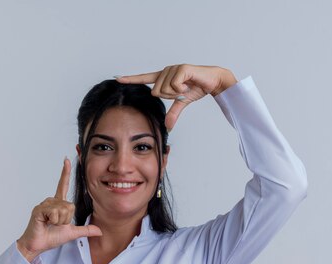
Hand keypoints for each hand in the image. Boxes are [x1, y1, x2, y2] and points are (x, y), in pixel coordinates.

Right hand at [17, 157, 102, 262]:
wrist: (38, 245)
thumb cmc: (51, 237)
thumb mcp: (72, 233)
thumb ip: (85, 230)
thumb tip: (99, 231)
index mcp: (59, 204)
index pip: (63, 185)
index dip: (65, 173)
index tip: (66, 160)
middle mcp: (52, 201)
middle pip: (70, 206)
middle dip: (66, 219)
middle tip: (56, 224)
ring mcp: (45, 204)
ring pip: (63, 209)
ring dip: (60, 221)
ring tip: (50, 224)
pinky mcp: (39, 209)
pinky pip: (55, 213)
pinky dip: (54, 221)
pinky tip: (46, 223)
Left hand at [115, 64, 236, 130]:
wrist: (213, 81)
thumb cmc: (197, 88)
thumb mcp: (182, 102)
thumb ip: (173, 113)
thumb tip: (168, 127)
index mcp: (163, 78)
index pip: (144, 78)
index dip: (131, 79)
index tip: (117, 78)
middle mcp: (165, 71)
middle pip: (156, 92)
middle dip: (169, 97)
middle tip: (182, 92)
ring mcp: (172, 69)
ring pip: (164, 90)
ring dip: (177, 94)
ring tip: (187, 87)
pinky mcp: (181, 69)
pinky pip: (174, 86)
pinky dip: (182, 90)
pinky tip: (189, 84)